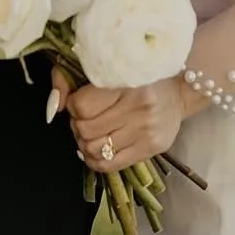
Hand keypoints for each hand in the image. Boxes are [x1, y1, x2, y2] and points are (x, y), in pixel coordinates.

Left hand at [65, 79, 187, 173]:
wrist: (179, 90)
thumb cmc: (141, 76)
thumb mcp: (112, 68)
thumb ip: (75, 79)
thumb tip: (54, 104)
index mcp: (128, 80)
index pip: (82, 105)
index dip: (73, 105)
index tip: (78, 100)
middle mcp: (139, 107)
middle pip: (86, 129)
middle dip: (77, 125)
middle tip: (83, 117)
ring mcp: (146, 131)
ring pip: (95, 149)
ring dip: (84, 142)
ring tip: (91, 132)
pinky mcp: (150, 149)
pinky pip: (109, 165)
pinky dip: (94, 159)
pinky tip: (97, 148)